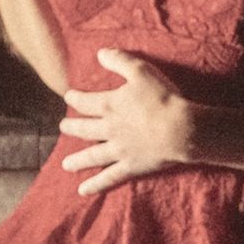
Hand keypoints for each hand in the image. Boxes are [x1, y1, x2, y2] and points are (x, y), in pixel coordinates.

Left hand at [59, 51, 195, 195]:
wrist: (180, 128)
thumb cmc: (163, 97)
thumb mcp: (141, 71)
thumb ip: (119, 60)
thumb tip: (100, 53)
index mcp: (110, 105)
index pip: (85, 102)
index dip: (75, 98)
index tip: (68, 97)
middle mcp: (109, 128)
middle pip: (85, 129)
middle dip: (72, 127)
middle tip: (64, 127)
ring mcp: (118, 150)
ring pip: (92, 155)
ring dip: (78, 159)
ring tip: (66, 164)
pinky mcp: (130, 166)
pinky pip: (109, 177)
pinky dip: (96, 184)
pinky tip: (83, 190)